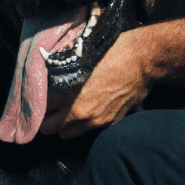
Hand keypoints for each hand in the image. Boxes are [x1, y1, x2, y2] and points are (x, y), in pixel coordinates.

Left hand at [39, 27, 157, 137]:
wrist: (144, 60)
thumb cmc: (114, 51)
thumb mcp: (82, 57)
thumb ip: (63, 71)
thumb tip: (49, 72)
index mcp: (68, 92)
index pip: (41, 107)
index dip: (40, 101)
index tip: (41, 96)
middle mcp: (79, 111)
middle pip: (49, 128)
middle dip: (48, 118)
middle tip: (52, 107)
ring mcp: (95, 120)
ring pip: (67, 134)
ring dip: (64, 124)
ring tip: (68, 110)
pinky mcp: (110, 122)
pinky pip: (89, 130)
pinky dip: (85, 122)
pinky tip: (91, 107)